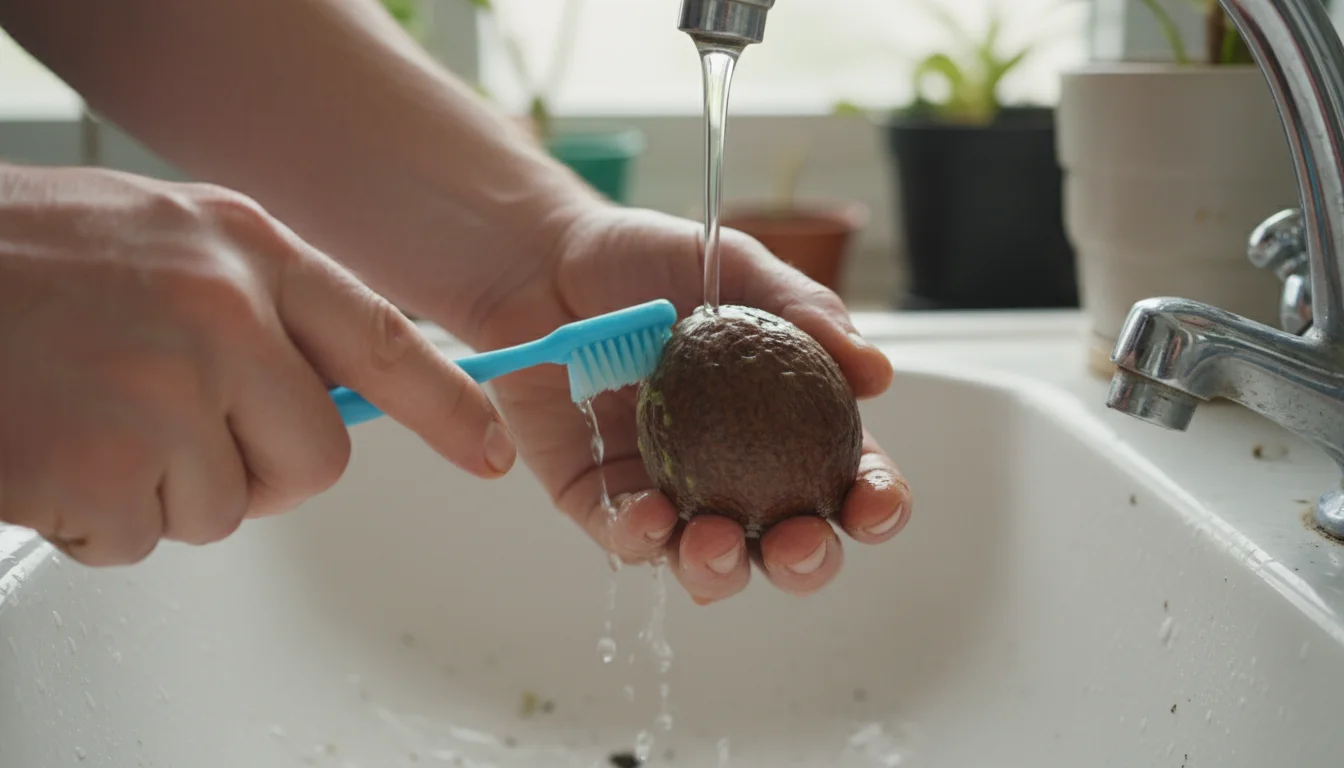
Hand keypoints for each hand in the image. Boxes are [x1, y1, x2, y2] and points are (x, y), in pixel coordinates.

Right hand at [0, 165, 514, 564]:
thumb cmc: (19, 263)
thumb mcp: (160, 241)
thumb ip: (253, 306)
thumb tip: (330, 388)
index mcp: (245, 248)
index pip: (385, 341)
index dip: (448, 407)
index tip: (491, 452)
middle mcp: (223, 314)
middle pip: (315, 459)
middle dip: (256, 469)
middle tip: (169, 432)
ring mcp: (166, 391)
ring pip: (228, 509)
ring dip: (159, 490)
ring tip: (84, 417)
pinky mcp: (105, 469)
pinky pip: (143, 539)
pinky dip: (94, 519)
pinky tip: (47, 450)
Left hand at [465, 203, 911, 602]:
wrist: (548, 257)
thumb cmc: (648, 260)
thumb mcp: (737, 268)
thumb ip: (807, 311)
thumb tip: (875, 372)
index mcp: (787, 423)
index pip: (847, 479)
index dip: (874, 503)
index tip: (874, 505)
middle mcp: (735, 472)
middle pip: (788, 543)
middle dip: (806, 562)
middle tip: (798, 544)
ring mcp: (669, 491)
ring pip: (709, 563)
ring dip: (722, 570)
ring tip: (716, 542)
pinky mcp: (599, 498)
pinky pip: (627, 538)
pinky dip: (643, 539)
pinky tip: (652, 517)